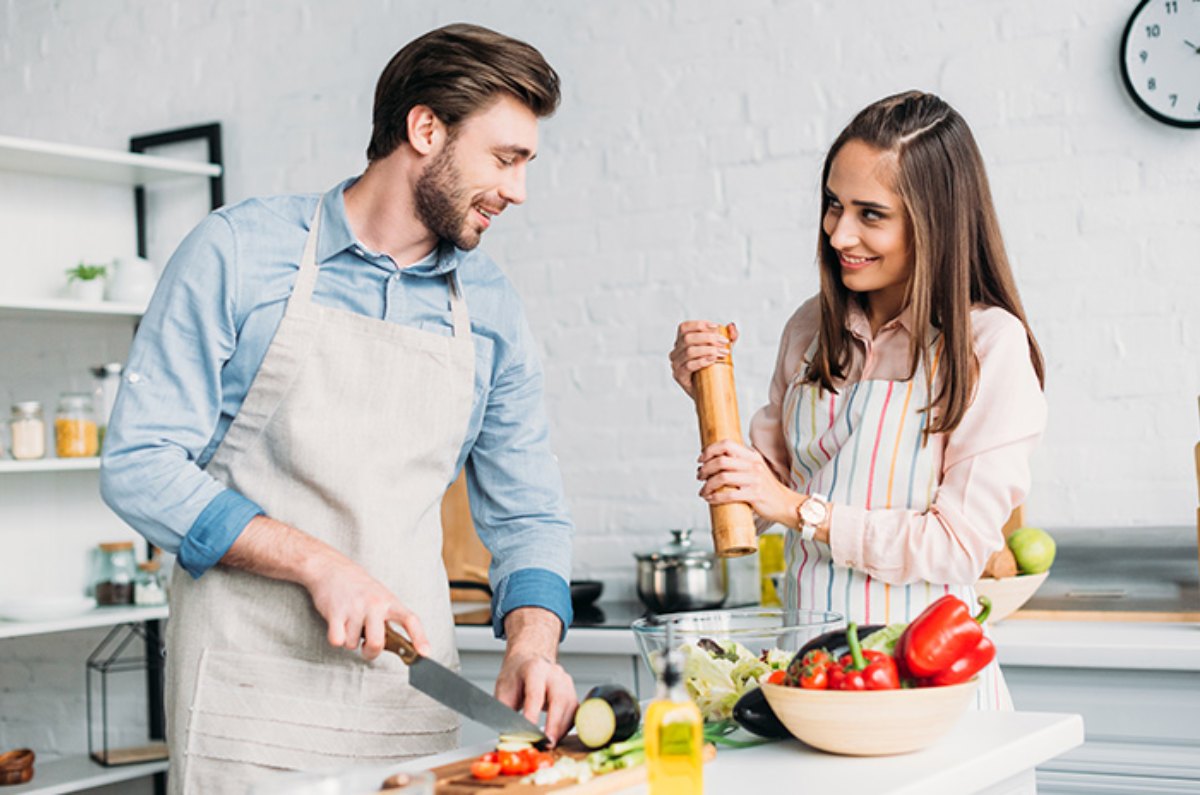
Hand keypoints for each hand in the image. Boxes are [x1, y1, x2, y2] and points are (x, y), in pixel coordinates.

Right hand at [302, 550, 431, 661]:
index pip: (410, 620)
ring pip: (352, 644)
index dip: (420, 637)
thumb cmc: (359, 587)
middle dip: (370, 653)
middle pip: (377, 643)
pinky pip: (337, 640)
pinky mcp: (335, 612)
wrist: (332, 568)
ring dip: (349, 640)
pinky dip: (336, 638)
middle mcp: (375, 604)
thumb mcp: (381, 597)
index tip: (425, 652)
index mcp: (390, 602)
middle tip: (367, 648)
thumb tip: (398, 646)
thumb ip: (389, 619)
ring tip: (349, 622)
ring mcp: (355, 608)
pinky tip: (337, 624)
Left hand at [495, 608, 577, 745]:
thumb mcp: (503, 688)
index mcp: (534, 669)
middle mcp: (554, 673)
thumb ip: (506, 711)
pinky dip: (566, 727)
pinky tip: (556, 736)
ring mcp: (566, 682)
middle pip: (559, 699)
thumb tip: (508, 734)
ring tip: (549, 744)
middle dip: (554, 724)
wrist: (529, 660)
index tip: (528, 733)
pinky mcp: (572, 693)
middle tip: (547, 743)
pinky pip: (574, 713)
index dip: (532, 714)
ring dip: (561, 729)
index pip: (535, 694)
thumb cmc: (516, 675)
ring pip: (570, 708)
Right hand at [669, 320, 737, 397]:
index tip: (716, 326)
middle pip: (688, 338)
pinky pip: (688, 366)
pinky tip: (712, 360)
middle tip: (724, 343)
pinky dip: (702, 361)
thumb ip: (729, 337)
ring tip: (723, 353)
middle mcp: (676, 352)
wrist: (710, 392)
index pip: (684, 327)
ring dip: (708, 350)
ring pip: (689, 351)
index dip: (699, 324)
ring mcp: (676, 364)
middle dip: (709, 338)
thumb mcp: (723, 350)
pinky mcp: (679, 376)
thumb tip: (731, 326)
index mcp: (682, 342)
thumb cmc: (714, 369)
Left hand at [698, 439, 801, 527]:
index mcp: (752, 456)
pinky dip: (715, 497)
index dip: (710, 450)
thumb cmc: (765, 488)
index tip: (700, 459)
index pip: (727, 444)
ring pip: (722, 478)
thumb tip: (713, 462)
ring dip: (708, 485)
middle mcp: (753, 465)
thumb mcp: (755, 469)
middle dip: (705, 469)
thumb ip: (739, 463)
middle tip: (699, 476)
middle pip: (721, 461)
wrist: (785, 503)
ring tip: (703, 491)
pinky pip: (729, 495)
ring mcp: (754, 480)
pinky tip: (710, 499)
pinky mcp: (755, 495)